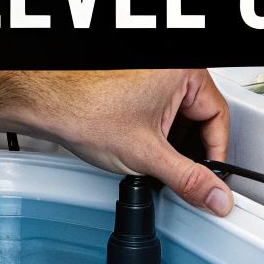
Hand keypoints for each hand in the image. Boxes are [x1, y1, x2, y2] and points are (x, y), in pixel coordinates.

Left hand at [21, 70, 234, 215]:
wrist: (44, 105)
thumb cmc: (84, 112)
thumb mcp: (148, 156)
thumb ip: (189, 180)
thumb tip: (217, 196)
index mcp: (184, 71)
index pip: (219, 117)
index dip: (215, 154)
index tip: (210, 177)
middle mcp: (170, 67)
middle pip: (201, 117)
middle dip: (190, 150)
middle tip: (179, 173)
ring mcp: (152, 75)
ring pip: (180, 116)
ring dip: (172, 142)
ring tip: (152, 159)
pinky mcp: (137, 84)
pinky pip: (161, 111)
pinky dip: (156, 133)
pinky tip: (141, 148)